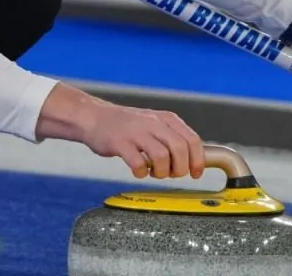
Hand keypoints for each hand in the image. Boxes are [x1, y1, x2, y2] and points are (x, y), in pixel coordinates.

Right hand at [35, 83, 205, 178]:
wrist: (94, 118)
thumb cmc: (126, 126)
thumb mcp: (154, 124)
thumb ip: (172, 138)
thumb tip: (193, 159)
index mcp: (166, 119)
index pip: (192, 139)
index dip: (197, 160)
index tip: (196, 174)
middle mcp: (153, 122)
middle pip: (180, 149)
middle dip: (180, 168)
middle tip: (172, 175)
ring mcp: (136, 132)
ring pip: (162, 156)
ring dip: (162, 172)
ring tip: (154, 172)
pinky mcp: (120, 143)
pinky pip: (138, 163)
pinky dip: (142, 172)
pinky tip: (139, 171)